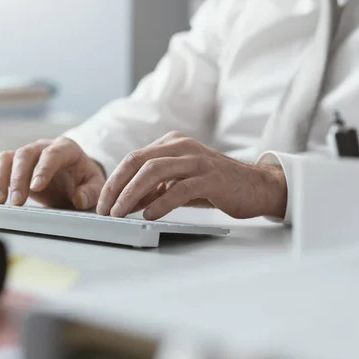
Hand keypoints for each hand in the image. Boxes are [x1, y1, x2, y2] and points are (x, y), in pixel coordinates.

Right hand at [0, 137, 105, 209]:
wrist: (75, 176)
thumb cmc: (85, 179)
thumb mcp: (95, 185)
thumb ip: (90, 192)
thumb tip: (79, 199)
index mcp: (65, 148)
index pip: (51, 154)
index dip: (43, 169)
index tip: (36, 187)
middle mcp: (42, 148)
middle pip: (24, 155)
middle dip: (17, 178)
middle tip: (16, 202)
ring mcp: (26, 157)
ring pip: (6, 159)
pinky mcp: (14, 168)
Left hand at [96, 132, 286, 220]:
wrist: (256, 186)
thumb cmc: (214, 185)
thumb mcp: (178, 184)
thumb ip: (154, 189)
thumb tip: (126, 203)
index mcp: (171, 143)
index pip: (132, 159)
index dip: (113, 181)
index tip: (102, 202)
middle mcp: (181, 146)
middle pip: (137, 161)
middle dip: (116, 186)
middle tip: (105, 209)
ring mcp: (196, 160)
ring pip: (154, 171)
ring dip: (132, 194)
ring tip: (120, 213)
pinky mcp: (211, 177)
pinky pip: (179, 188)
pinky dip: (161, 202)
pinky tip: (149, 215)